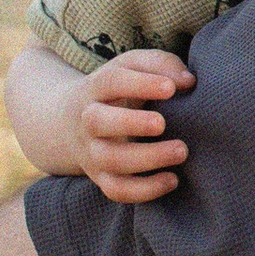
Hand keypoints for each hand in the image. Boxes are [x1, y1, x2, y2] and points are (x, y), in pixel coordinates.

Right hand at [74, 52, 193, 202]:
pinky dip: (144, 190)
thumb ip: (160, 64)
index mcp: (96, 88)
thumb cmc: (117, 89)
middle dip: (131, 124)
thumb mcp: (132, 66)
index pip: (111, 82)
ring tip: (182, 151)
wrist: (67, 122)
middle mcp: (88, 121)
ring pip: (110, 160)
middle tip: (163, 124)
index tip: (170, 88)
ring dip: (147, 159)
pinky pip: (117, 190)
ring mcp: (92, 152)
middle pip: (98, 122)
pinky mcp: (101, 177)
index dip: (140, 84)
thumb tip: (187, 81)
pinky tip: (173, 179)